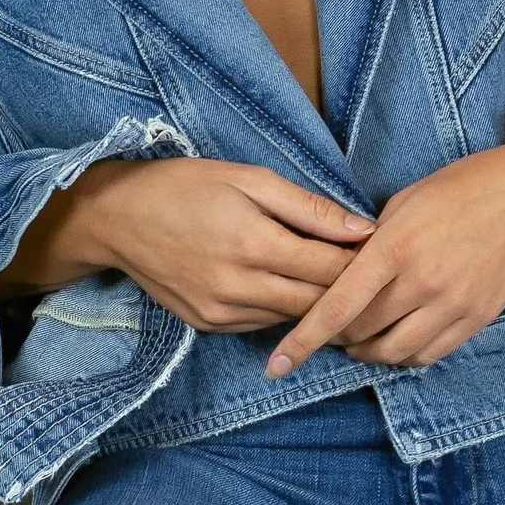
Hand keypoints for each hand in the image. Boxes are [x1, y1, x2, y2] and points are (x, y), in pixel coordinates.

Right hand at [0, 153, 369, 332]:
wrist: (117, 218)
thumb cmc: (186, 186)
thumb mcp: (249, 178)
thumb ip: (309, 207)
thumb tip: (363, 228)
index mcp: (254, 243)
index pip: (330, 270)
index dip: (363, 267)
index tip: (386, 256)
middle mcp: (238, 286)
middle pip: (317, 303)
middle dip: (348, 294)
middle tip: (375, 278)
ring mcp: (221, 312)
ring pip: (292, 319)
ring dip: (317, 305)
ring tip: (338, 284)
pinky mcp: (208, 325)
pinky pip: (262, 324)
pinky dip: (282, 308)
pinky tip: (289, 288)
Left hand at [266, 128, 504, 377]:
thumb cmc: (467, 185)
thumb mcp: (407, 200)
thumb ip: (371, 241)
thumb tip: (340, 271)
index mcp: (397, 247)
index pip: (339, 306)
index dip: (304, 340)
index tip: (277, 364)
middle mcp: (424, 282)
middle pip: (361, 334)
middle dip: (336, 338)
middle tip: (327, 329)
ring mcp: (454, 305)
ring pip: (394, 353)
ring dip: (368, 352)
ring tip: (359, 339)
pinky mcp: (477, 318)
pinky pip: (428, 355)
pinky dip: (403, 355)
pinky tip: (395, 339)